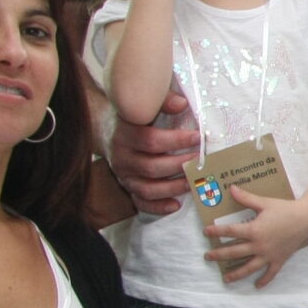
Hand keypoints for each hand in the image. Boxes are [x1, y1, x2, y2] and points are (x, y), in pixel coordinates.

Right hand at [109, 92, 197, 215]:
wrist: (106, 129)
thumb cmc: (134, 116)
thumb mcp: (144, 104)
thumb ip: (162, 101)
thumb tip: (182, 103)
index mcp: (125, 134)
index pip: (151, 140)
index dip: (176, 140)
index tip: (198, 137)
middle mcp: (121, 157)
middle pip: (152, 167)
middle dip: (180, 165)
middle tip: (201, 160)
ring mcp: (123, 175)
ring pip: (147, 188)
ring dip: (173, 187)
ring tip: (194, 181)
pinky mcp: (126, 187)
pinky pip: (141, 202)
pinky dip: (158, 207)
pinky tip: (176, 205)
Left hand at [205, 187, 307, 286]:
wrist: (307, 218)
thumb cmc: (285, 209)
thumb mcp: (264, 202)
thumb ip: (246, 198)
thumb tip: (230, 188)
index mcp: (254, 230)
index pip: (230, 232)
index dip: (216, 232)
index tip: (206, 232)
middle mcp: (259, 245)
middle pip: (234, 252)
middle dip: (219, 255)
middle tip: (207, 256)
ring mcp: (268, 255)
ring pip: (249, 267)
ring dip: (236, 274)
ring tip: (225, 278)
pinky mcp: (279, 259)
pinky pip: (270, 273)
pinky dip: (264, 280)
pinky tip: (257, 285)